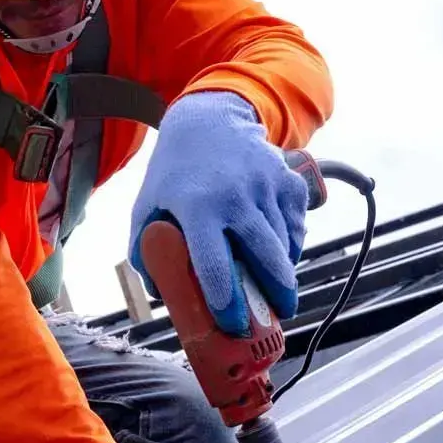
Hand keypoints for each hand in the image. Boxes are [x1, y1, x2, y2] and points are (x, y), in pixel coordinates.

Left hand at [128, 91, 308, 334]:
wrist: (209, 118)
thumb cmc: (175, 171)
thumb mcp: (148, 205)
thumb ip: (146, 249)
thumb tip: (161, 292)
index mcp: (197, 207)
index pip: (215, 264)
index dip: (226, 301)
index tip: (232, 324)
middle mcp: (236, 196)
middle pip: (265, 257)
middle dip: (276, 294)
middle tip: (277, 316)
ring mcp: (267, 186)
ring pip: (284, 245)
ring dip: (283, 272)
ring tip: (277, 290)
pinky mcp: (288, 180)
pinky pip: (297, 226)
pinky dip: (292, 245)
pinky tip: (281, 254)